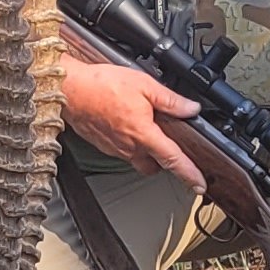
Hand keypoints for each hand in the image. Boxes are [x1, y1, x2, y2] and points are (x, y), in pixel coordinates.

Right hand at [59, 56, 202, 187]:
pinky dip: (129, 144)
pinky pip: (122, 152)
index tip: (199, 185)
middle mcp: (129, 147)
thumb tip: (190, 108)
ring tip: (145, 130)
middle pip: (154, 167)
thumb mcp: (145, 85)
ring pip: (137, 160)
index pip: (173, 160)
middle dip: (163, 162)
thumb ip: (171, 100)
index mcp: (143, 134)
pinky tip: (126, 125)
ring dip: (145, 152)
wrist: (70, 90)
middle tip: (168, 148)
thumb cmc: (101, 86)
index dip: (189, 174)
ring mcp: (115, 149)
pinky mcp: (103, 146)